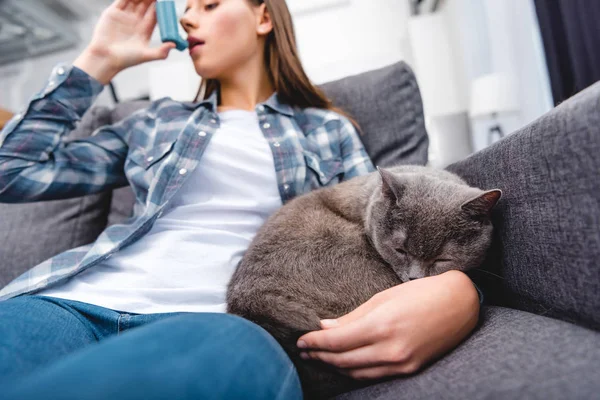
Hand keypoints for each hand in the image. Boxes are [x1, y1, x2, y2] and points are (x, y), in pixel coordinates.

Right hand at [75, 0, 175, 82]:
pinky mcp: (113, 12)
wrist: (105, 58)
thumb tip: (174, 45)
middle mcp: (136, 21)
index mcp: (145, 29)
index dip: (161, 5)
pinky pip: (122, 0)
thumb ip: (160, 52)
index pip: (155, 13)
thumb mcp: (145, 55)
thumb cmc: (125, 60)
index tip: (166, 0)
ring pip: (135, 0)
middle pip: (146, 4)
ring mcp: (125, 15)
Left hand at [296, 270, 479, 379]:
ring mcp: (401, 363)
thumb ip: (352, 316)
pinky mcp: (410, 370)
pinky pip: (373, 375)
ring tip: (319, 356)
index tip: (300, 340)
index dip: (314, 342)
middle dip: (319, 355)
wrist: (459, 304)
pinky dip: (354, 371)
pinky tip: (344, 363)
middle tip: (304, 350)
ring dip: (334, 366)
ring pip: (356, 372)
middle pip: (342, 360)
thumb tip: (325, 326)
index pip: (336, 341)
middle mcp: (390, 349)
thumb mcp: (382, 298)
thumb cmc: (420, 293)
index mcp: (381, 325)